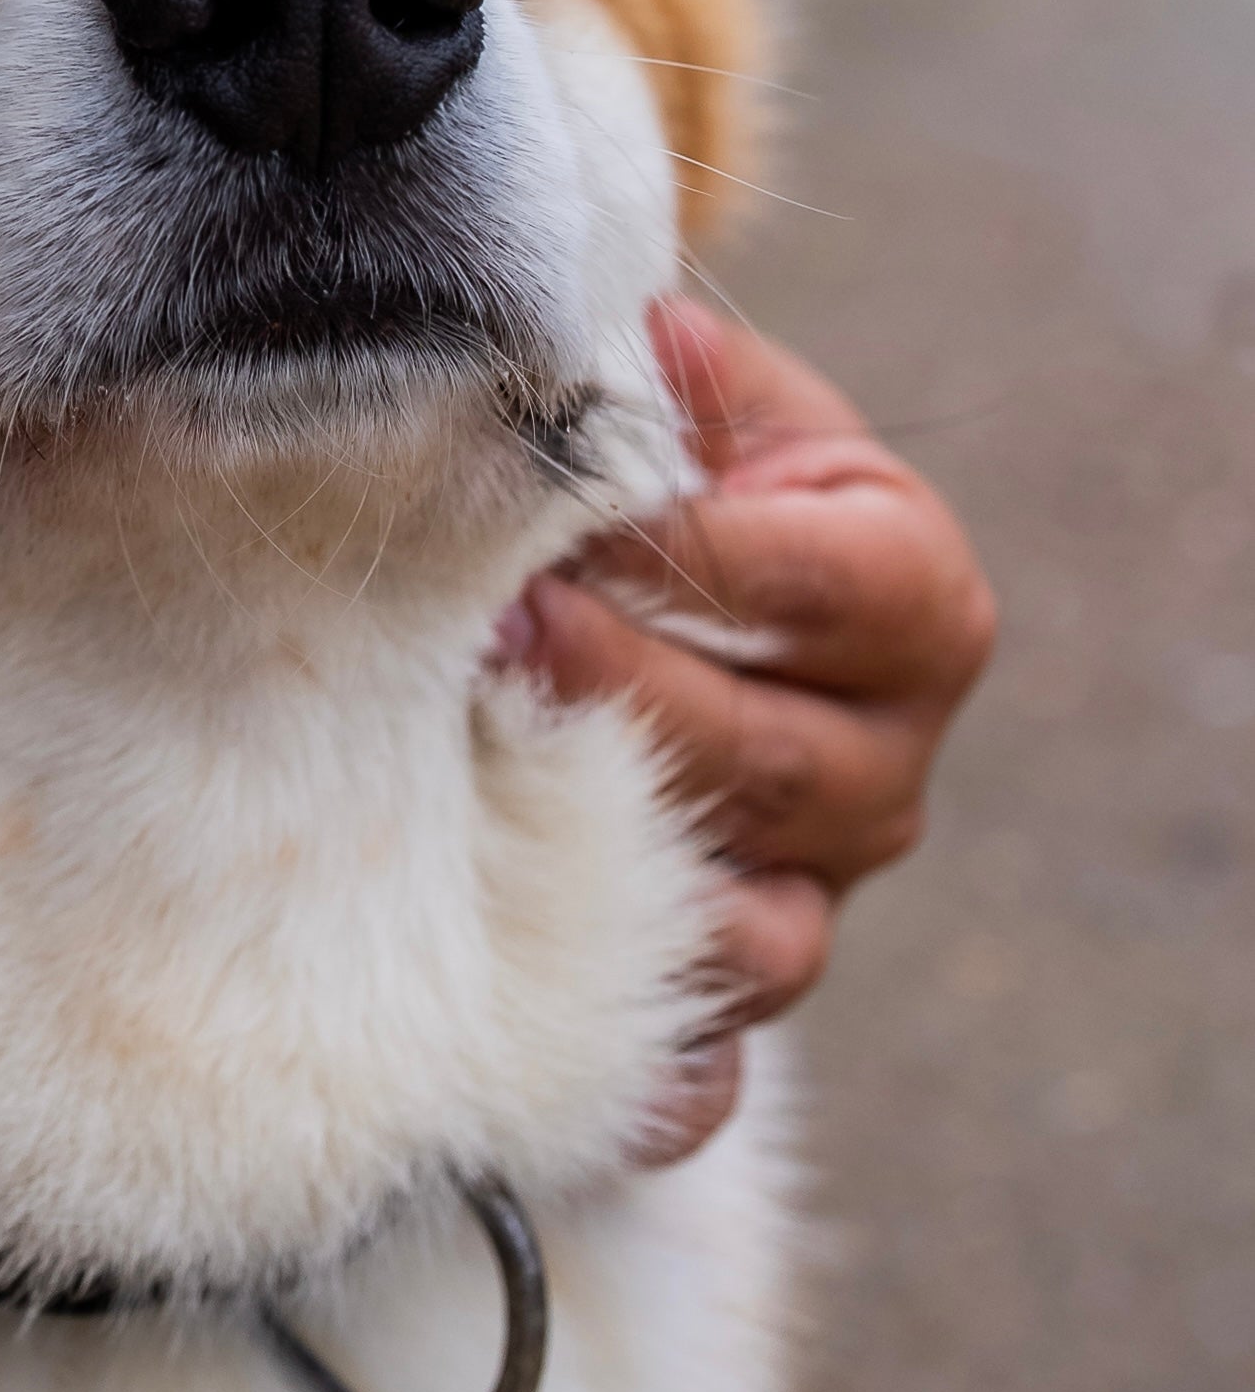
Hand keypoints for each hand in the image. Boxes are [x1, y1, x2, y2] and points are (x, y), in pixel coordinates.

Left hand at [495, 302, 994, 1165]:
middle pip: (766, 755)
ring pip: (740, 912)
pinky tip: (530, 1013)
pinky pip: (703, 1049)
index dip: (682, 558)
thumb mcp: (712, 408)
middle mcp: (885, 761)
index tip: (552, 536)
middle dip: (614, 694)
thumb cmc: (692, 484)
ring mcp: (815, 884)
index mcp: (911, 598)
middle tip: (486, 641)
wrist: (679, 605)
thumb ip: (681, 379)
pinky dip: (637, 1054)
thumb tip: (635, 337)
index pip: (821, 588)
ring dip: (601, 850)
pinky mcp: (739, 980)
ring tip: (480, 776)